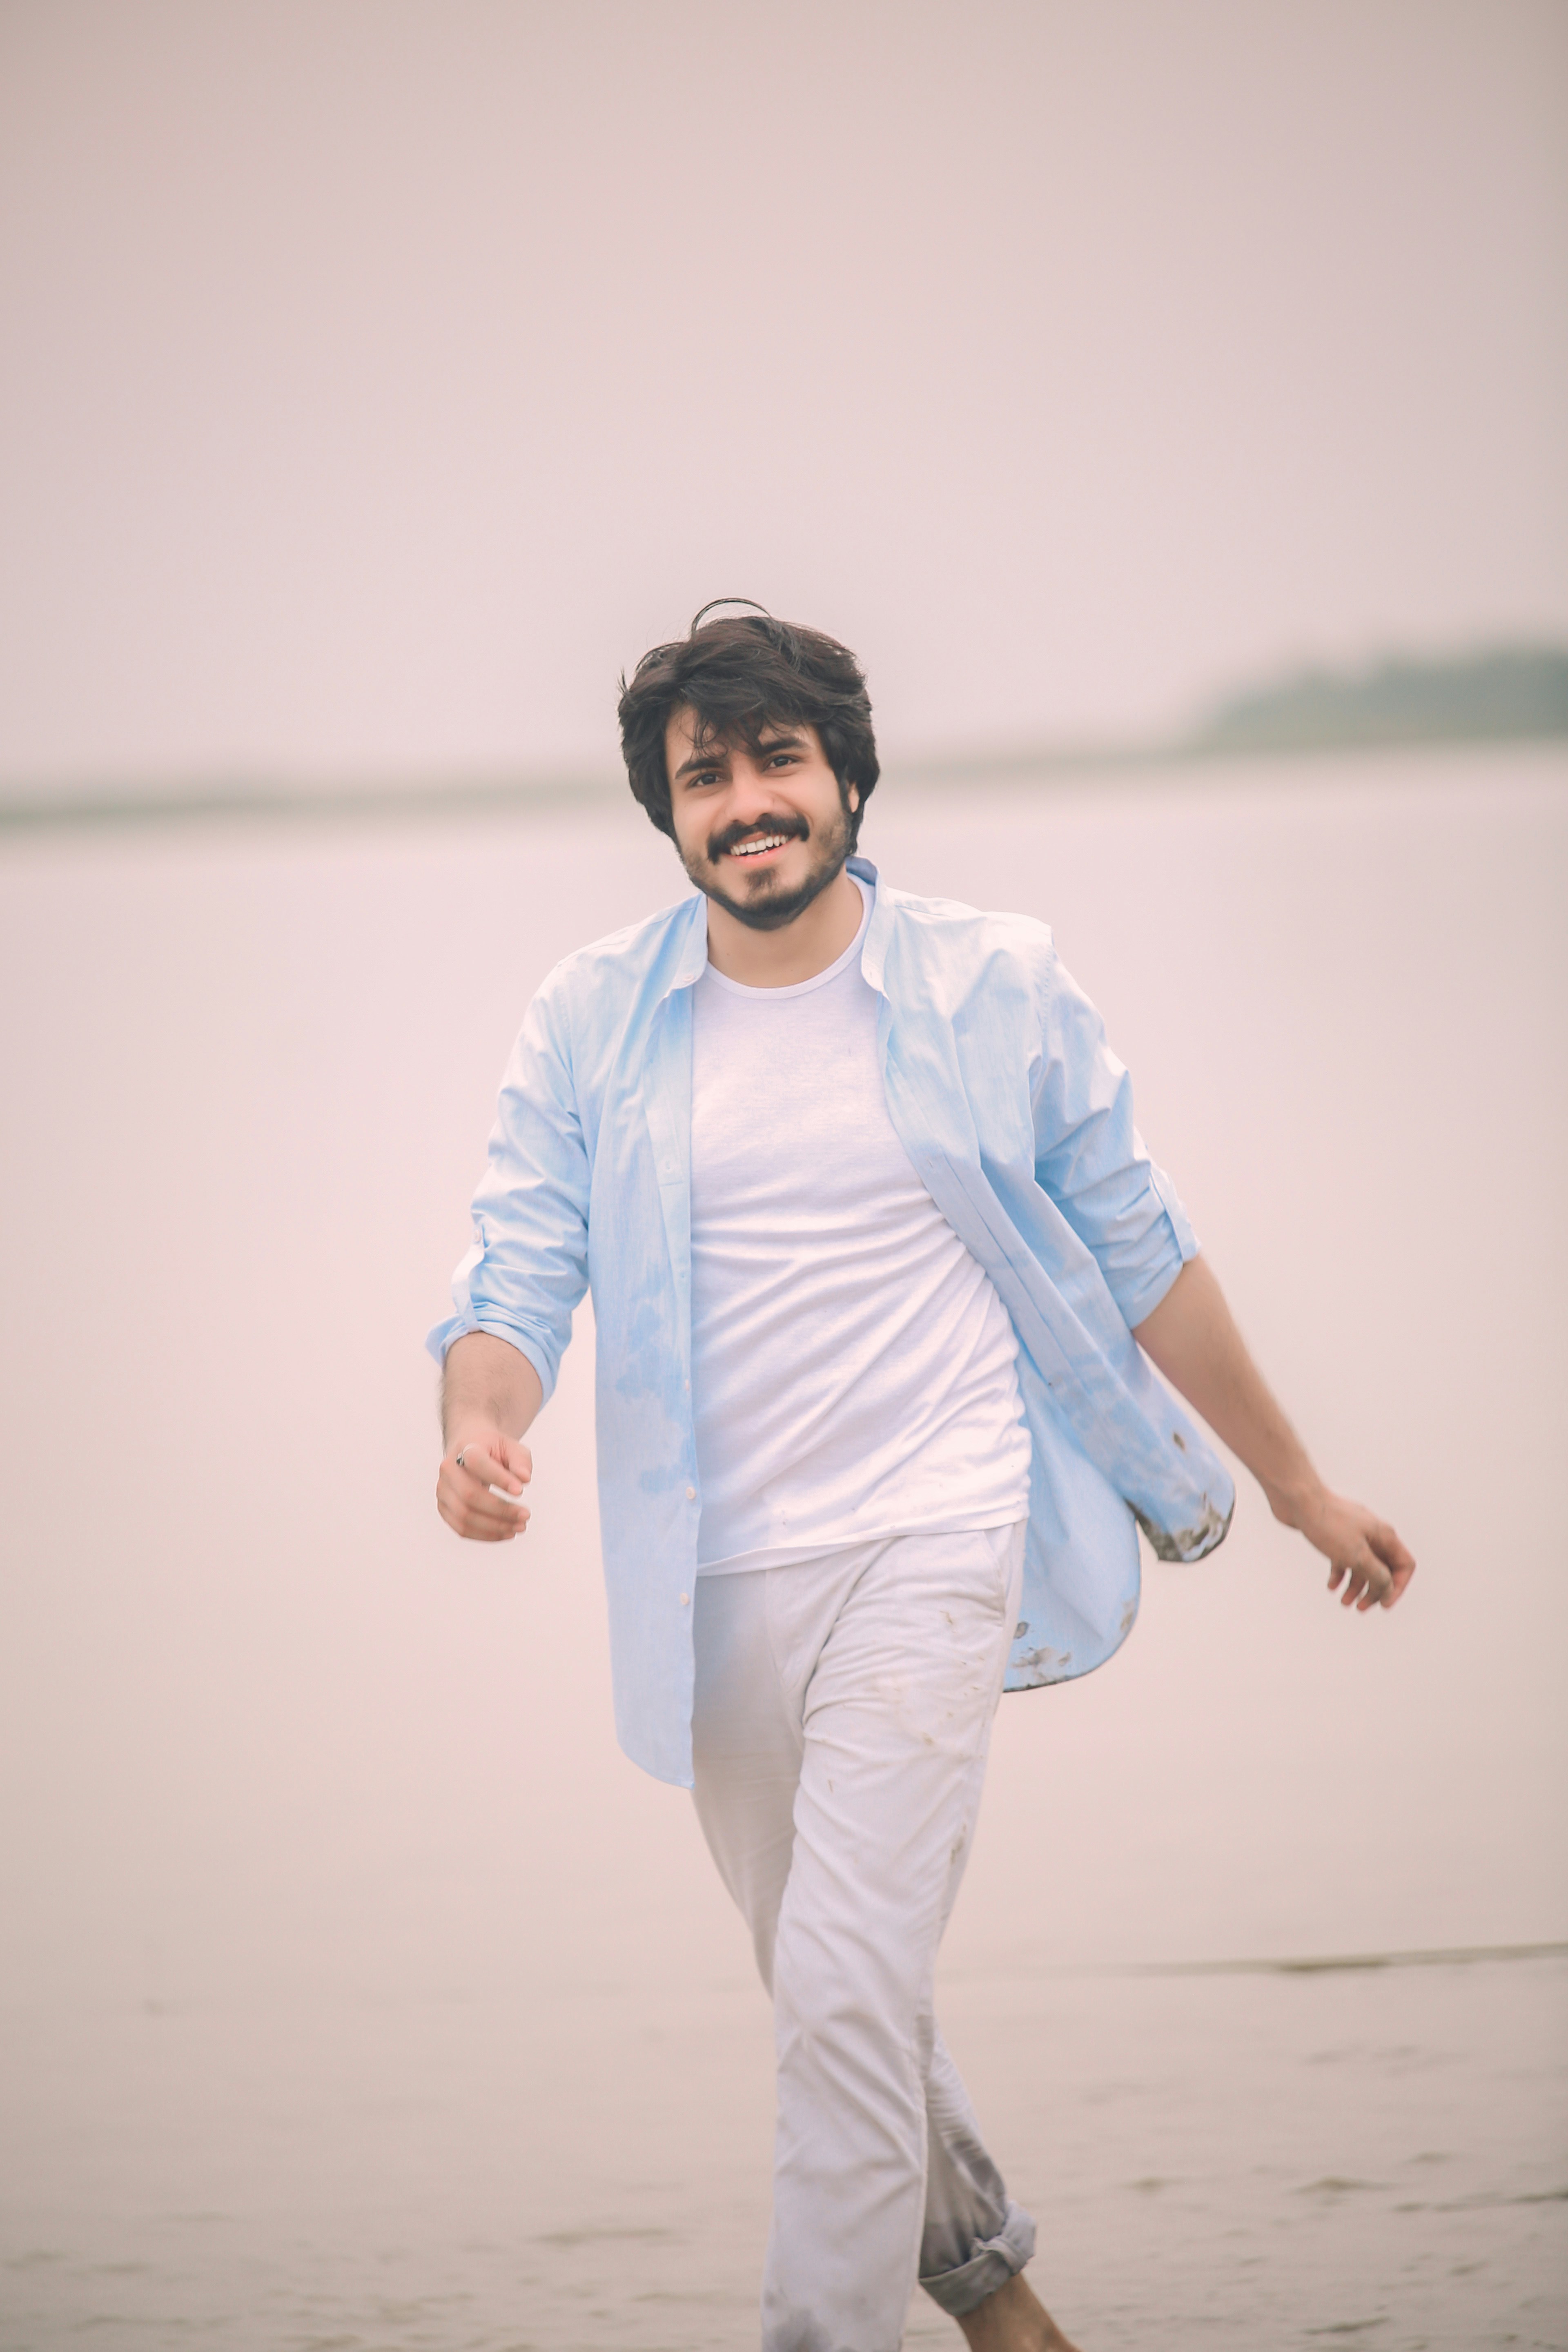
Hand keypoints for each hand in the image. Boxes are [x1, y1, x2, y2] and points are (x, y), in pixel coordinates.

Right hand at [436, 1427, 531, 1541]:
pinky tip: (506, 1533)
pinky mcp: (444, 1508)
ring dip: (494, 1527)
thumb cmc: (493, 1450)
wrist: (468, 1450)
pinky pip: (461, 1528)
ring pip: (464, 1516)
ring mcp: (443, 1490)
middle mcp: (449, 1469)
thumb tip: (524, 1478)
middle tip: (526, 1515)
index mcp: (466, 1448)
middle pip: (469, 1495)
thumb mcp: (511, 1447)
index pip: (477, 1463)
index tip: (521, 1490)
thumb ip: (520, 1461)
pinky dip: (485, 1535)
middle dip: (500, 1510)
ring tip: (519, 1527)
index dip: (498, 1479)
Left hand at [1282, 1485, 1415, 1611]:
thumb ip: (1377, 1575)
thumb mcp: (1356, 1555)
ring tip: (1344, 1602)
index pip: (1404, 1565)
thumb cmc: (1328, 1523)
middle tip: (1360, 1608)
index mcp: (1384, 1535)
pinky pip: (1342, 1559)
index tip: (1384, 1604)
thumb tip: (1388, 1589)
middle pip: (1383, 1569)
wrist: (1296, 1498)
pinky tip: (1331, 1586)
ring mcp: (1353, 1534)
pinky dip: (1339, 1574)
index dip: (1398, 1587)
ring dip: (1356, 1587)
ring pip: (1362, 1566)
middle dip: (1374, 1591)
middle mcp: (1372, 1534)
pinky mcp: (1334, 1535)